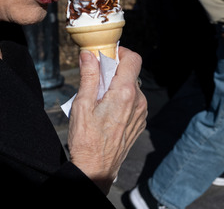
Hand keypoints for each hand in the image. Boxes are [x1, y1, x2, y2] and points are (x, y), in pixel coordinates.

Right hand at [67, 47, 146, 193]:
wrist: (96, 169)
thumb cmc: (86, 139)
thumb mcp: (82, 104)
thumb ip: (89, 76)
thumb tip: (89, 54)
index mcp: (125, 93)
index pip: (133, 59)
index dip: (120, 52)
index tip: (105, 55)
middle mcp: (138, 102)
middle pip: (131, 73)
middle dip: (113, 70)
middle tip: (95, 78)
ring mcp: (141, 114)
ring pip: (132, 88)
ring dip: (117, 86)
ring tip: (98, 99)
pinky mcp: (139, 123)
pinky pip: (133, 102)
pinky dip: (121, 99)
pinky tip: (105, 111)